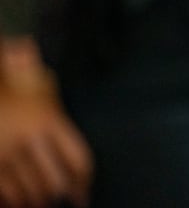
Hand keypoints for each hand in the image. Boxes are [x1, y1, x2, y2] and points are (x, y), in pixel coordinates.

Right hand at [0, 39, 92, 207]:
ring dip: (38, 202)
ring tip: (41, 203)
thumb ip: (63, 116)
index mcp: (50, 121)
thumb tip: (82, 143)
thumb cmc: (14, 90)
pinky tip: (17, 202)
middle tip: (62, 200)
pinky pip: (6, 193)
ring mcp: (6, 152)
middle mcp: (30, 139)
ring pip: (31, 192)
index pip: (79, 159)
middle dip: (61, 195)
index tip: (83, 194)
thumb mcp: (42, 88)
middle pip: (57, 181)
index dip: (84, 182)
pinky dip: (14, 202)